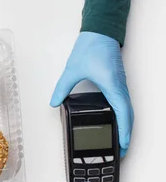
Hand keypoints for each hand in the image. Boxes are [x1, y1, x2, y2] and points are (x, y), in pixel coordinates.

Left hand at [50, 32, 133, 156]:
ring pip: (126, 110)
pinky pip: (122, 104)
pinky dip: (122, 116)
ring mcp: (119, 86)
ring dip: (125, 126)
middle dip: (125, 134)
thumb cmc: (92, 46)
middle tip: (120, 150)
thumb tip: (54, 102)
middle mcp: (119, 87)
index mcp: (111, 85)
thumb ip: (62, 88)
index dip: (123, 131)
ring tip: (119, 141)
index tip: (123, 145)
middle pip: (127, 116)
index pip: (122, 113)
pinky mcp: (117, 83)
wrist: (101, 31)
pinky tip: (116, 123)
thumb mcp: (72, 70)